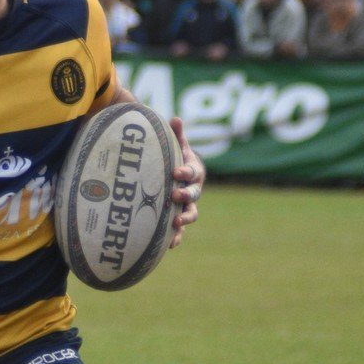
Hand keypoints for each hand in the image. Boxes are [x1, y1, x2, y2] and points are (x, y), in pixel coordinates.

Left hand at [167, 116, 204, 248]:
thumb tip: (175, 118)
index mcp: (193, 171)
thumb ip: (176, 135)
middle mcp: (193, 189)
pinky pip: (181, 230)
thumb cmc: (174, 158)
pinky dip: (177, 237)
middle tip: (174, 195)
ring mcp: (188, 205)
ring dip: (185, 218)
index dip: (185, 172)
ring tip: (175, 222)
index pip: (192, 171)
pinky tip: (170, 244)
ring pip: (191, 213)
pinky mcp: (180, 218)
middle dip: (185, 195)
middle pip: (194, 194)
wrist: (175, 177)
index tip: (176, 172)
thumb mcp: (175, 146)